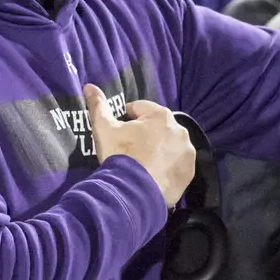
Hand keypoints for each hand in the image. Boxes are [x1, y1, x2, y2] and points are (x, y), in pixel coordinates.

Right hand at [86, 84, 193, 208]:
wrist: (133, 193)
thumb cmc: (120, 156)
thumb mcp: (104, 129)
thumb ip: (98, 105)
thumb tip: (89, 86)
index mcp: (160, 115)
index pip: (140, 109)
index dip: (126, 118)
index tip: (119, 132)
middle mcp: (179, 130)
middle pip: (157, 127)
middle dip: (145, 135)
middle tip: (130, 150)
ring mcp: (187, 152)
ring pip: (169, 145)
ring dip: (159, 150)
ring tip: (142, 164)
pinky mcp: (189, 171)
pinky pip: (177, 164)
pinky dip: (167, 167)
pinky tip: (153, 175)